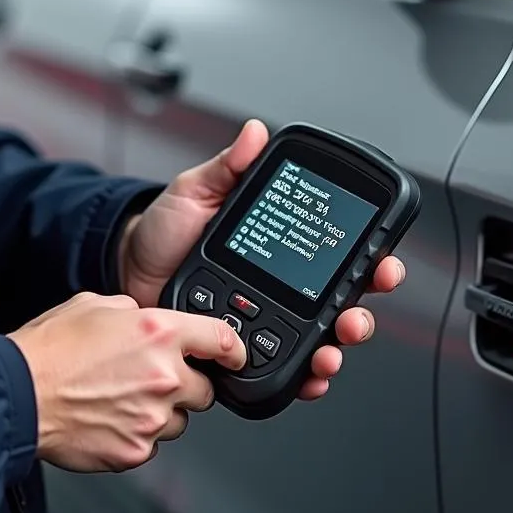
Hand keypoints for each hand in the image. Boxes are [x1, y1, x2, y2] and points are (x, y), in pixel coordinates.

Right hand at [7, 292, 245, 472]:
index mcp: (158, 333)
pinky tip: (109, 419)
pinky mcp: (135, 450)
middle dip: (185, 385)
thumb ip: (135, 313)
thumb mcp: (95, 305)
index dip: (235, 350)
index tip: (236, 357)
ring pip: (178, 421)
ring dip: (160, 412)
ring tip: (120, 400)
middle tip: (149, 379)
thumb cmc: (49, 350)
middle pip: (205, 390)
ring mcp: (152, 418)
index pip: (222, 340)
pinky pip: (152, 444)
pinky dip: (136, 435)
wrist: (17, 394)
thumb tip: (148, 321)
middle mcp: (164, 376)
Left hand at [118, 120, 406, 400]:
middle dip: (360, 313)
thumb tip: (255, 134)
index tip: (382, 261)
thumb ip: (229, 167)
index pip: (340, 253)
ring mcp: (269, 318)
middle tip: (354, 316)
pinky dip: (303, 377)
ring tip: (331, 352)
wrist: (130, 268)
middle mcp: (285, 284)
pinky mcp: (247, 348)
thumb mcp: (197, 191)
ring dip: (337, 349)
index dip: (372, 258)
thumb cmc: (166, 230)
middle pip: (343, 303)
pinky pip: (284, 365)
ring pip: (321, 340)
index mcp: (285, 245)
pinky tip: (309, 377)